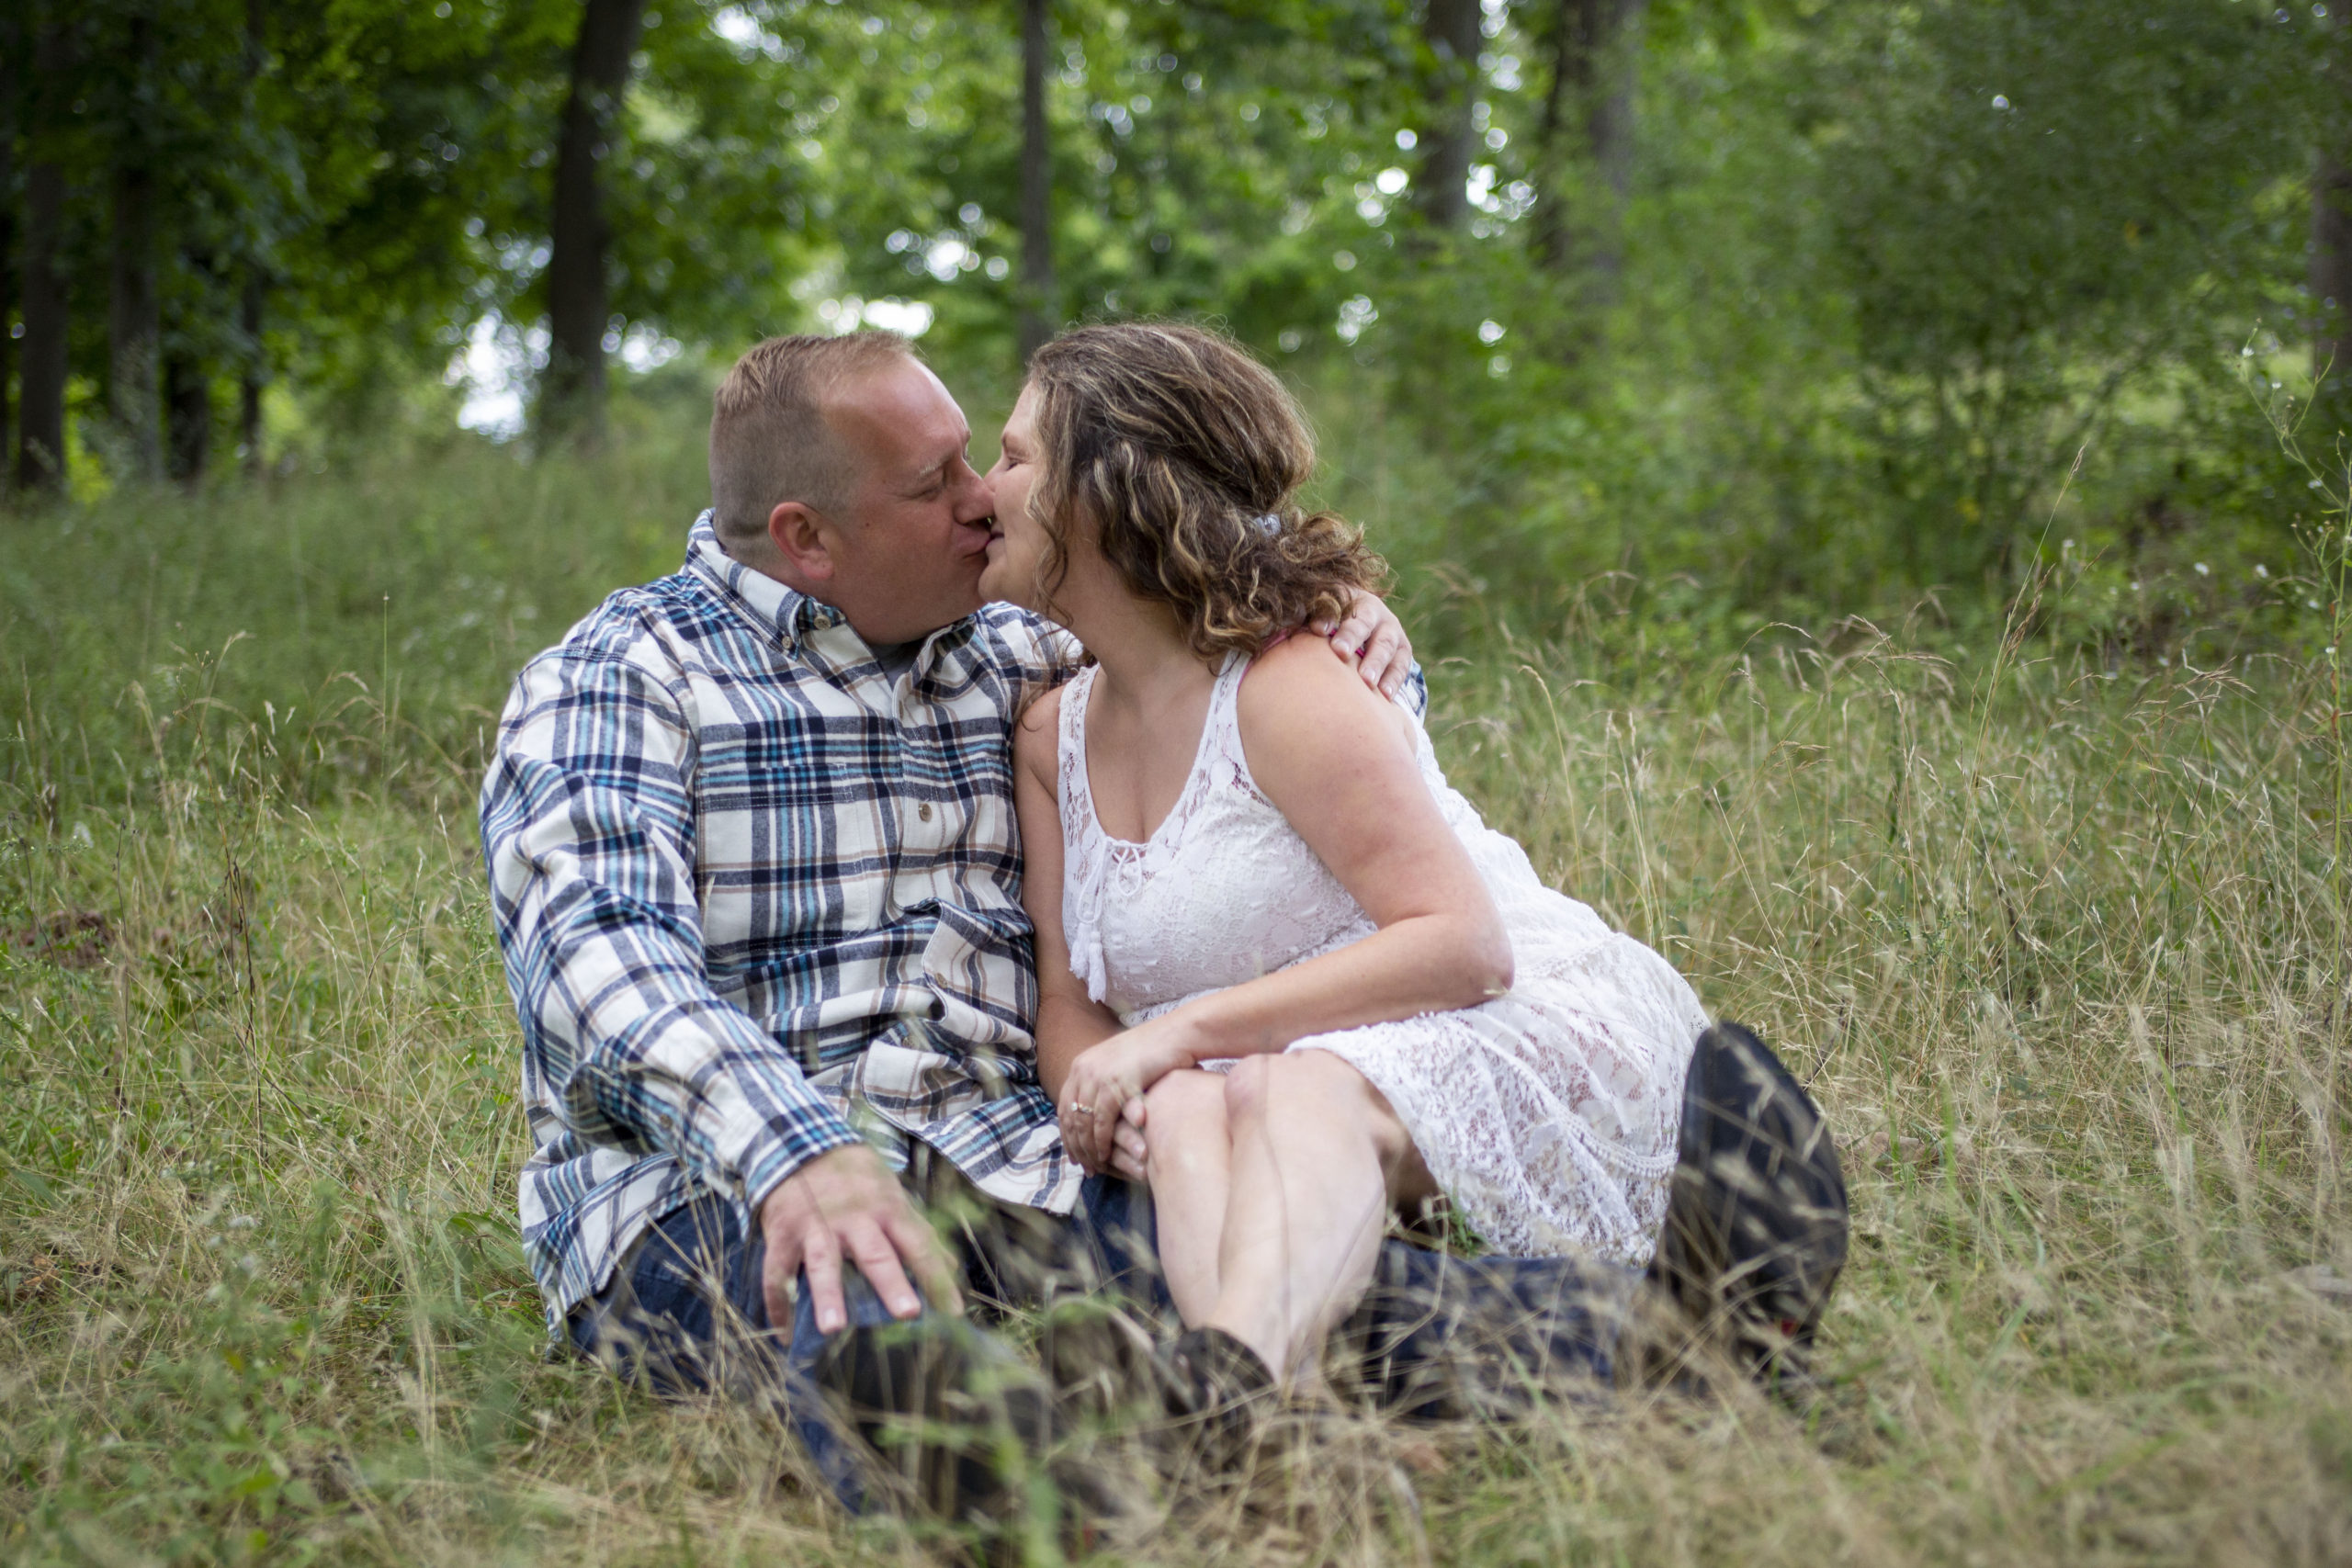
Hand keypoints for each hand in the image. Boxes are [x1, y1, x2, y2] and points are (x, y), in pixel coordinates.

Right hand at [755, 1144, 961, 1335]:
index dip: (936, 1277)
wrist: (800, 1146)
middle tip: (908, 1313)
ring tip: (833, 1328)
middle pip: (876, 1254)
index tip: (952, 1311)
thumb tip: (952, 1267)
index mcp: (887, 1210)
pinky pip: (776, 1272)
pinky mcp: (782, 1235)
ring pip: (823, 1263)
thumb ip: (918, 1233)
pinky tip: (784, 1333)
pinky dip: (777, 1303)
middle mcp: (854, 1219)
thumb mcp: (892, 1196)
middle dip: (891, 1283)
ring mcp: (816, 1227)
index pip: (918, 1245)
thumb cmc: (857, 1180)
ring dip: (828, 1295)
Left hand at [1057, 1017, 1198, 1175]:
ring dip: (1087, 1148)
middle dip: (1075, 1145)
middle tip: (1085, 1167)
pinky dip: (1102, 1142)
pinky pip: (1102, 1122)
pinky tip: (1106, 1155)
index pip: (1064, 1106)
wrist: (1176, 1035)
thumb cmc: (1154, 1052)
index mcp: (1081, 1064)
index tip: (1075, 1153)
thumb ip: (1105, 1083)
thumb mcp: (1120, 1065)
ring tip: (1096, 1166)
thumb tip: (1097, 1108)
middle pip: (1070, 1116)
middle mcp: (1083, 1069)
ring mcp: (1098, 1076)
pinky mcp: (1115, 1084)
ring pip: (1083, 1122)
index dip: (1067, 1133)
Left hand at [1313, 589, 1412, 698]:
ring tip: (1366, 680)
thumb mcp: (1315, 615)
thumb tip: (1282, 615)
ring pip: (1386, 643)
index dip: (1327, 614)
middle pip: (1364, 621)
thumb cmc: (1326, 626)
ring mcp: (1390, 629)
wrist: (1361, 631)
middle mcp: (1372, 610)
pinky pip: (1401, 664)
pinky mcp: (1402, 650)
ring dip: (1377, 661)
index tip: (1315, 629)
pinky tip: (1384, 695)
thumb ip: (1302, 616)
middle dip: (1352, 636)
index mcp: (1348, 596)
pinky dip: (1394, 678)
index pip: (1338, 600)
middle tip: (1339, 652)